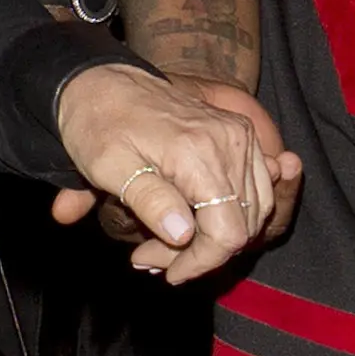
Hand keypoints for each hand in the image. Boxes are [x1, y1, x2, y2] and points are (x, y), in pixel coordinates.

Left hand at [49, 64, 300, 284]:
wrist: (104, 82)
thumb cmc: (99, 125)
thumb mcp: (109, 168)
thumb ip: (150, 201)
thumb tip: (183, 234)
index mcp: (197, 152)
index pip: (227, 232)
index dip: (201, 263)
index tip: (169, 273)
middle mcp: (229, 141)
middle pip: (242, 226)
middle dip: (201, 253)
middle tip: (152, 256)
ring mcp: (239, 135)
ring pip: (254, 210)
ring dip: (216, 236)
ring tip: (167, 240)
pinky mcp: (240, 133)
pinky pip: (255, 188)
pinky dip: (230, 213)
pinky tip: (191, 220)